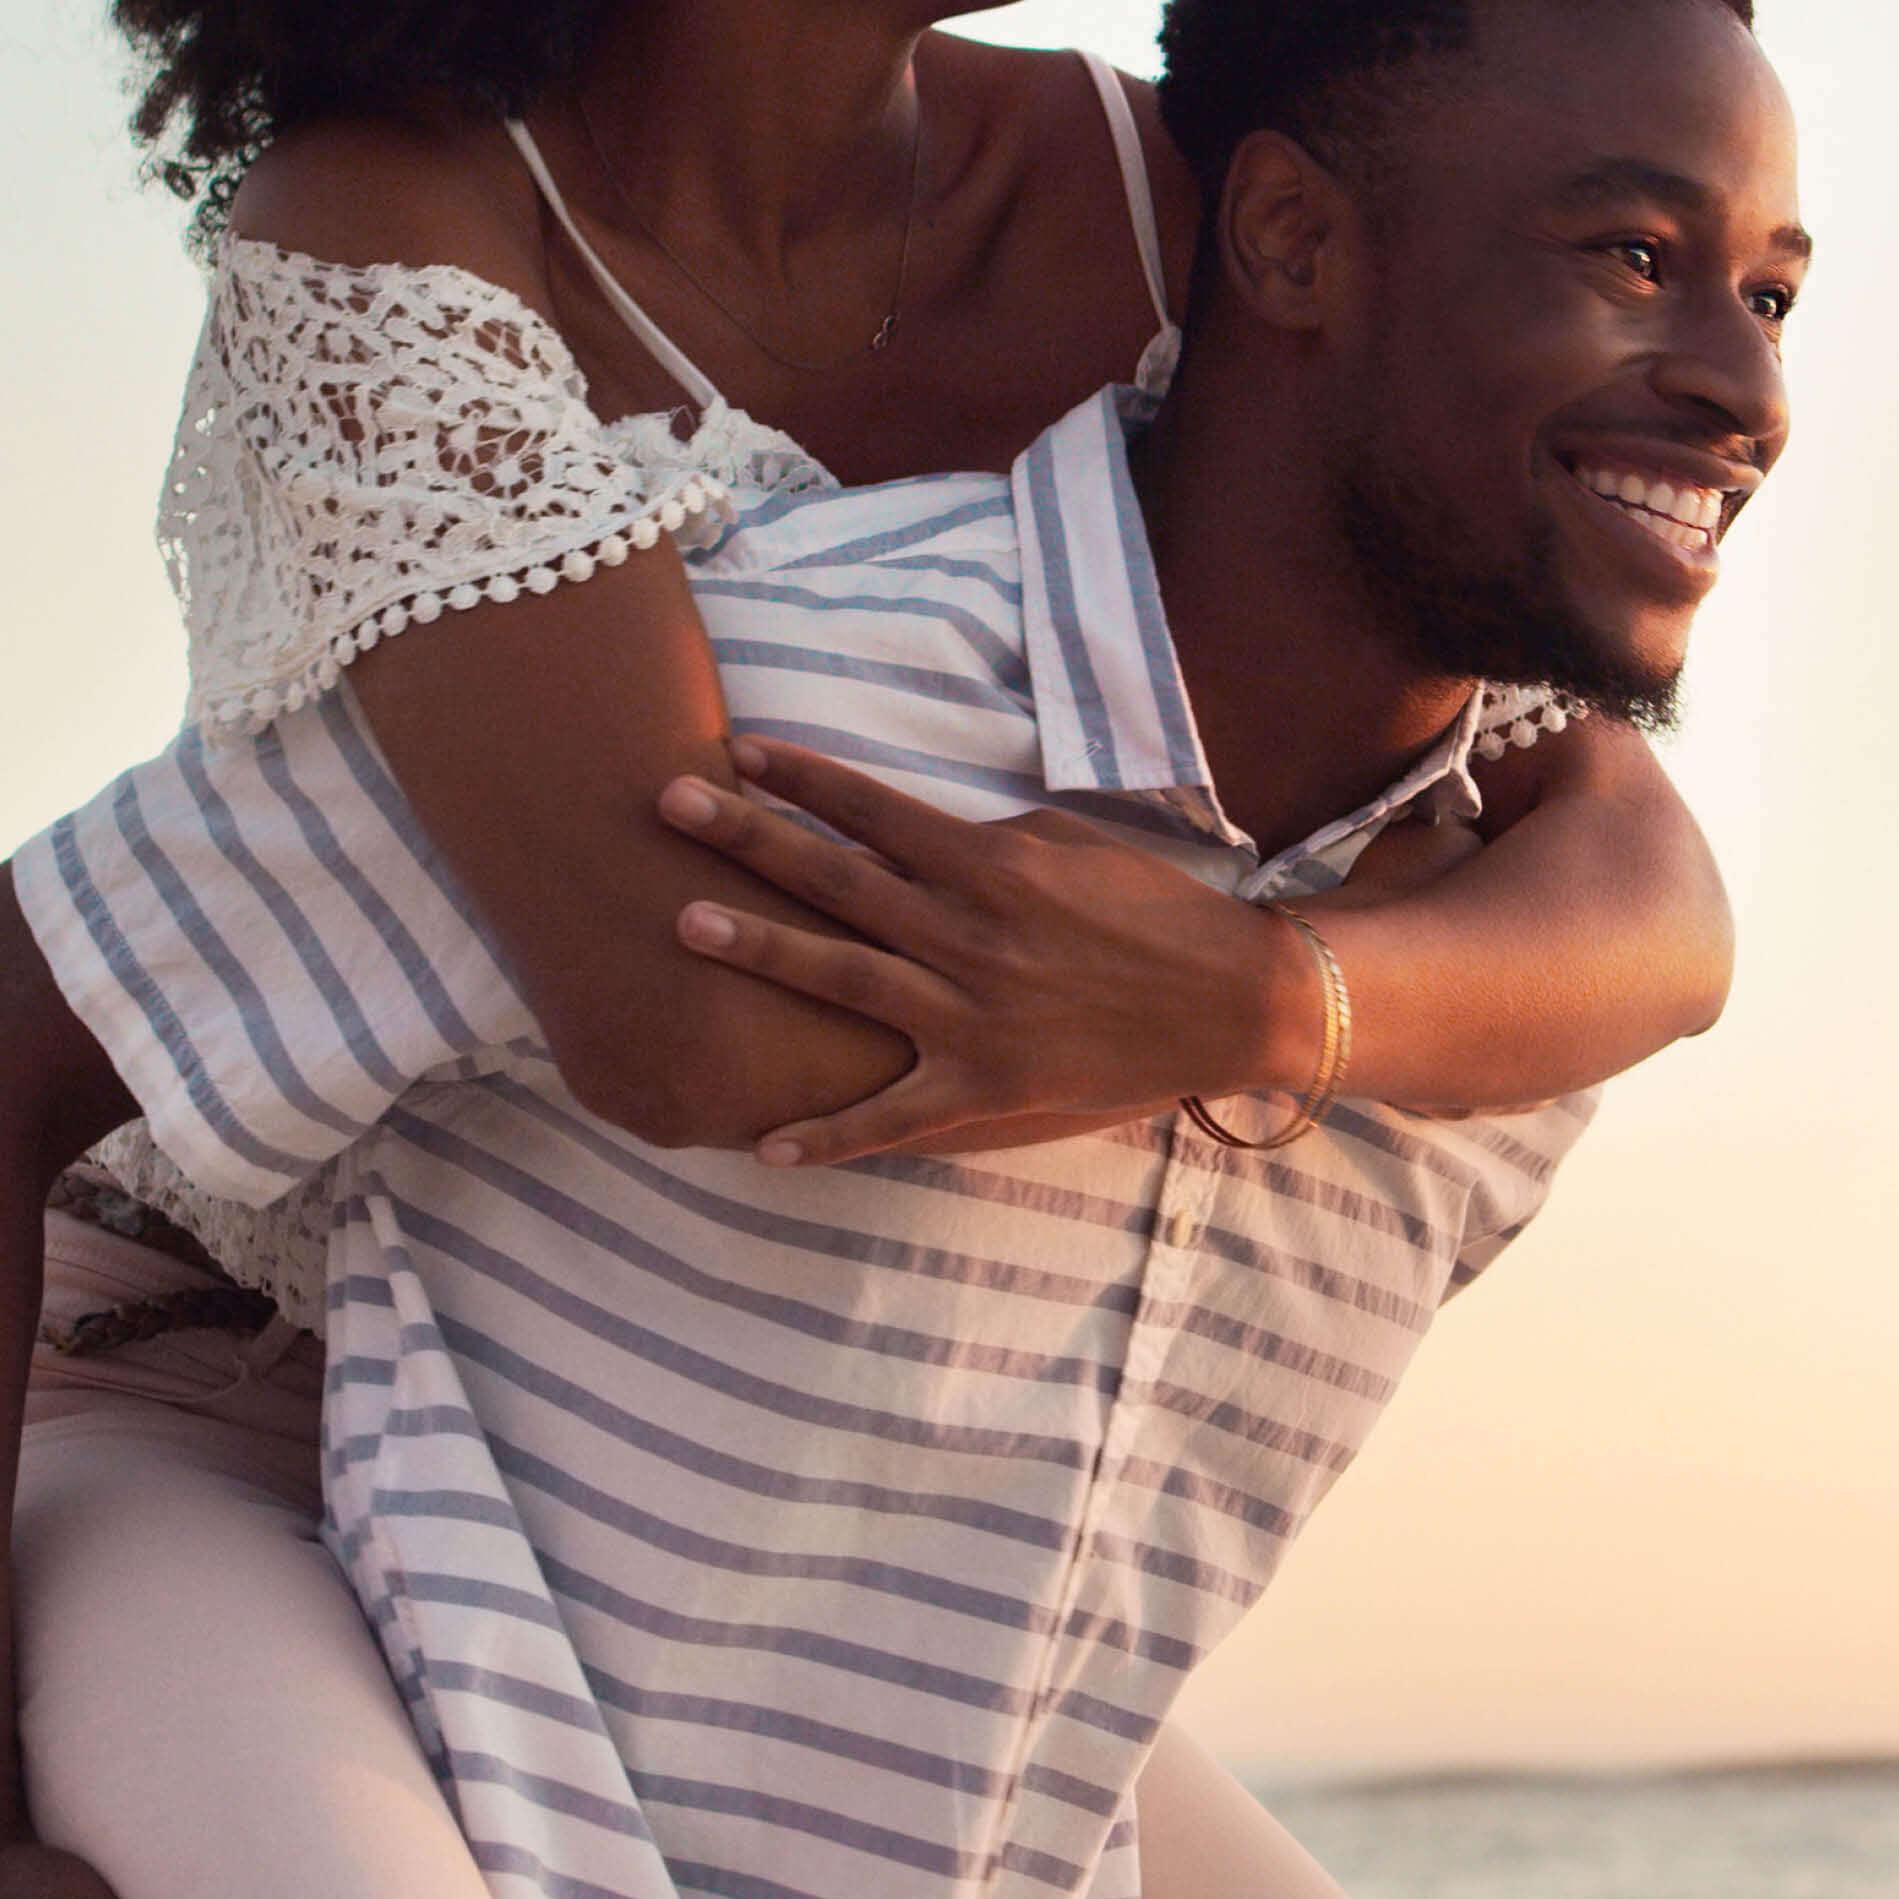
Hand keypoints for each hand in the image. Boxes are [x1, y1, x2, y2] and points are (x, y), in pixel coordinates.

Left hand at [659, 738, 1327, 1166]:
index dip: (802, 777)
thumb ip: (979, 842)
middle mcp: (969, 936)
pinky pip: (893, 1118)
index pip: (875, 810)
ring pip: (846, 979)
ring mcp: (972, 1019)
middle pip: (837, 878)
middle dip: (747, 838)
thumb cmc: (1153, 913)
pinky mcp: (986, 1091)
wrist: (1231, 1003)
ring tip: (685, 924)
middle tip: (667, 802)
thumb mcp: (1068, 849)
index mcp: (991, 867)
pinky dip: (830, 1138)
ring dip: (762, 951)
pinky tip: (764, 1147)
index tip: (737, 751)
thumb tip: (900, 837)